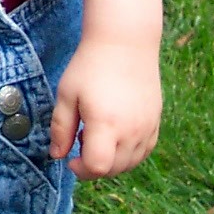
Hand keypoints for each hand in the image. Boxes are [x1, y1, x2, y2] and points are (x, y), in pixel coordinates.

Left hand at [49, 38, 160, 179]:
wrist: (125, 42)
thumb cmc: (90, 66)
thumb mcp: (67, 95)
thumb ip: (61, 128)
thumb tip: (57, 155)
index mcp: (106, 124)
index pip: (98, 167)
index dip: (81, 170)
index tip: (71, 159)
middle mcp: (131, 130)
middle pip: (114, 169)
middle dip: (94, 166)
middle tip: (81, 141)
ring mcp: (147, 127)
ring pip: (131, 163)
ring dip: (112, 161)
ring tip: (98, 135)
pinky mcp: (156, 121)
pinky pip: (144, 150)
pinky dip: (129, 153)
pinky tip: (116, 135)